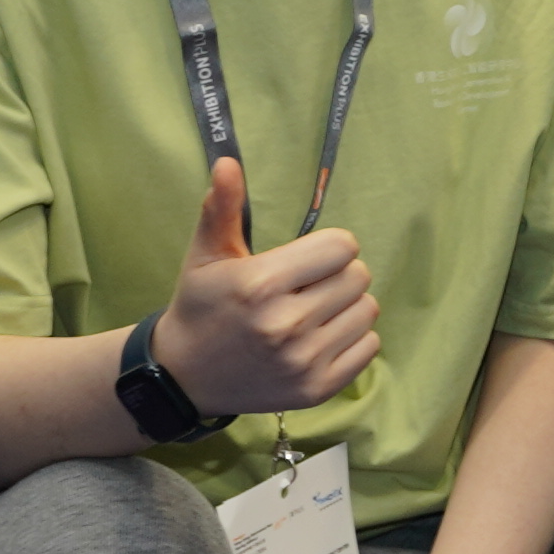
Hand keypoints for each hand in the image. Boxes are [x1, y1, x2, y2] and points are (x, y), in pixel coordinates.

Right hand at [154, 155, 381, 419]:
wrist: (184, 377)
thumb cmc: (201, 307)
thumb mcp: (205, 256)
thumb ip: (221, 208)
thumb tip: (228, 163)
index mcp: (260, 285)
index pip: (341, 246)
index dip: (327, 247)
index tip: (305, 259)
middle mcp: (285, 325)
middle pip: (358, 276)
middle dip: (336, 275)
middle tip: (307, 286)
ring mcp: (303, 361)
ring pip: (367, 310)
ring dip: (347, 306)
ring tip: (314, 311)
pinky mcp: (317, 389)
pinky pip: (369, 348)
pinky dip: (352, 339)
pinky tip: (321, 338)